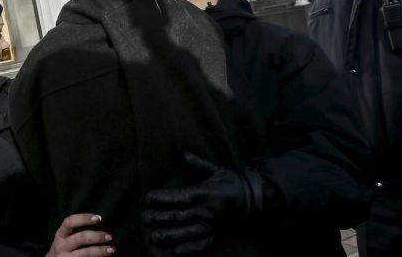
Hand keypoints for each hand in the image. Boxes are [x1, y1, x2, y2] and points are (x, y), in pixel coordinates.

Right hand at [47, 213, 114, 256]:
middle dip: (97, 236)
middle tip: (109, 237)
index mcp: (60, 235)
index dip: (83, 218)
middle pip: (80, 238)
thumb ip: (78, 232)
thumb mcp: (65, 238)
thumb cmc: (64, 248)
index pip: (69, 222)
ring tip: (111, 249)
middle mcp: (61, 246)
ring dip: (100, 251)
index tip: (98, 218)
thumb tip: (99, 224)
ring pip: (85, 253)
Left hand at [141, 153, 259, 253]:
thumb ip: (199, 163)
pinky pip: (203, 245)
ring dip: (170, 235)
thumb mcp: (218, 171)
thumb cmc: (234, 183)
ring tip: (154, 237)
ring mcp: (213, 225)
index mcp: (206, 193)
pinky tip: (176, 252)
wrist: (256, 201)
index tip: (148, 198)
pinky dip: (190, 249)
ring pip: (188, 232)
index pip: (180, 196)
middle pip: (180, 216)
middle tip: (144, 218)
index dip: (163, 198)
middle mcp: (208, 210)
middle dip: (160, 217)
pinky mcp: (219, 236)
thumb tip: (184, 153)